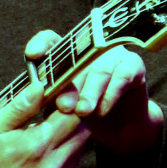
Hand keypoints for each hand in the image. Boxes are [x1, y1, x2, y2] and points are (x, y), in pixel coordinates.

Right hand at [0, 77, 90, 167]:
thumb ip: (21, 107)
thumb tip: (40, 85)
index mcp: (36, 146)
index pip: (73, 115)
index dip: (68, 102)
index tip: (57, 99)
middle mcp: (53, 167)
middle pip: (83, 132)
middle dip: (72, 119)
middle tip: (51, 115)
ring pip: (80, 150)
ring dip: (69, 138)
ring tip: (43, 137)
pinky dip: (64, 158)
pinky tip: (42, 157)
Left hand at [25, 30, 163, 155]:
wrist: (117, 127)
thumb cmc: (84, 113)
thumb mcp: (62, 105)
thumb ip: (53, 98)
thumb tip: (49, 100)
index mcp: (68, 54)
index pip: (51, 40)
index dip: (42, 44)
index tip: (33, 55)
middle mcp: (90, 49)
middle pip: (76, 59)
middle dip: (68, 84)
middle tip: (63, 105)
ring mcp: (112, 55)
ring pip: (99, 70)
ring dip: (90, 93)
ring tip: (82, 111)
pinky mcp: (133, 66)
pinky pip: (122, 77)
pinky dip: (110, 95)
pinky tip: (102, 110)